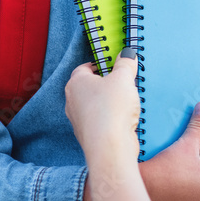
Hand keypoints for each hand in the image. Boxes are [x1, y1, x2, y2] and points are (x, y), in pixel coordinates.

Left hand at [66, 53, 164, 200]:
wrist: (110, 147)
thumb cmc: (112, 108)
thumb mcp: (124, 79)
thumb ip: (125, 64)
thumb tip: (127, 53)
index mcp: (76, 83)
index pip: (84, 67)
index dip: (99, 65)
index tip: (113, 65)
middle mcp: (72, 101)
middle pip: (89, 87)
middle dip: (106, 84)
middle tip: (124, 82)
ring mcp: (78, 120)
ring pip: (94, 106)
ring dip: (108, 103)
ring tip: (127, 103)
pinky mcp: (88, 136)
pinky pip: (100, 122)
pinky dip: (110, 119)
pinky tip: (124, 120)